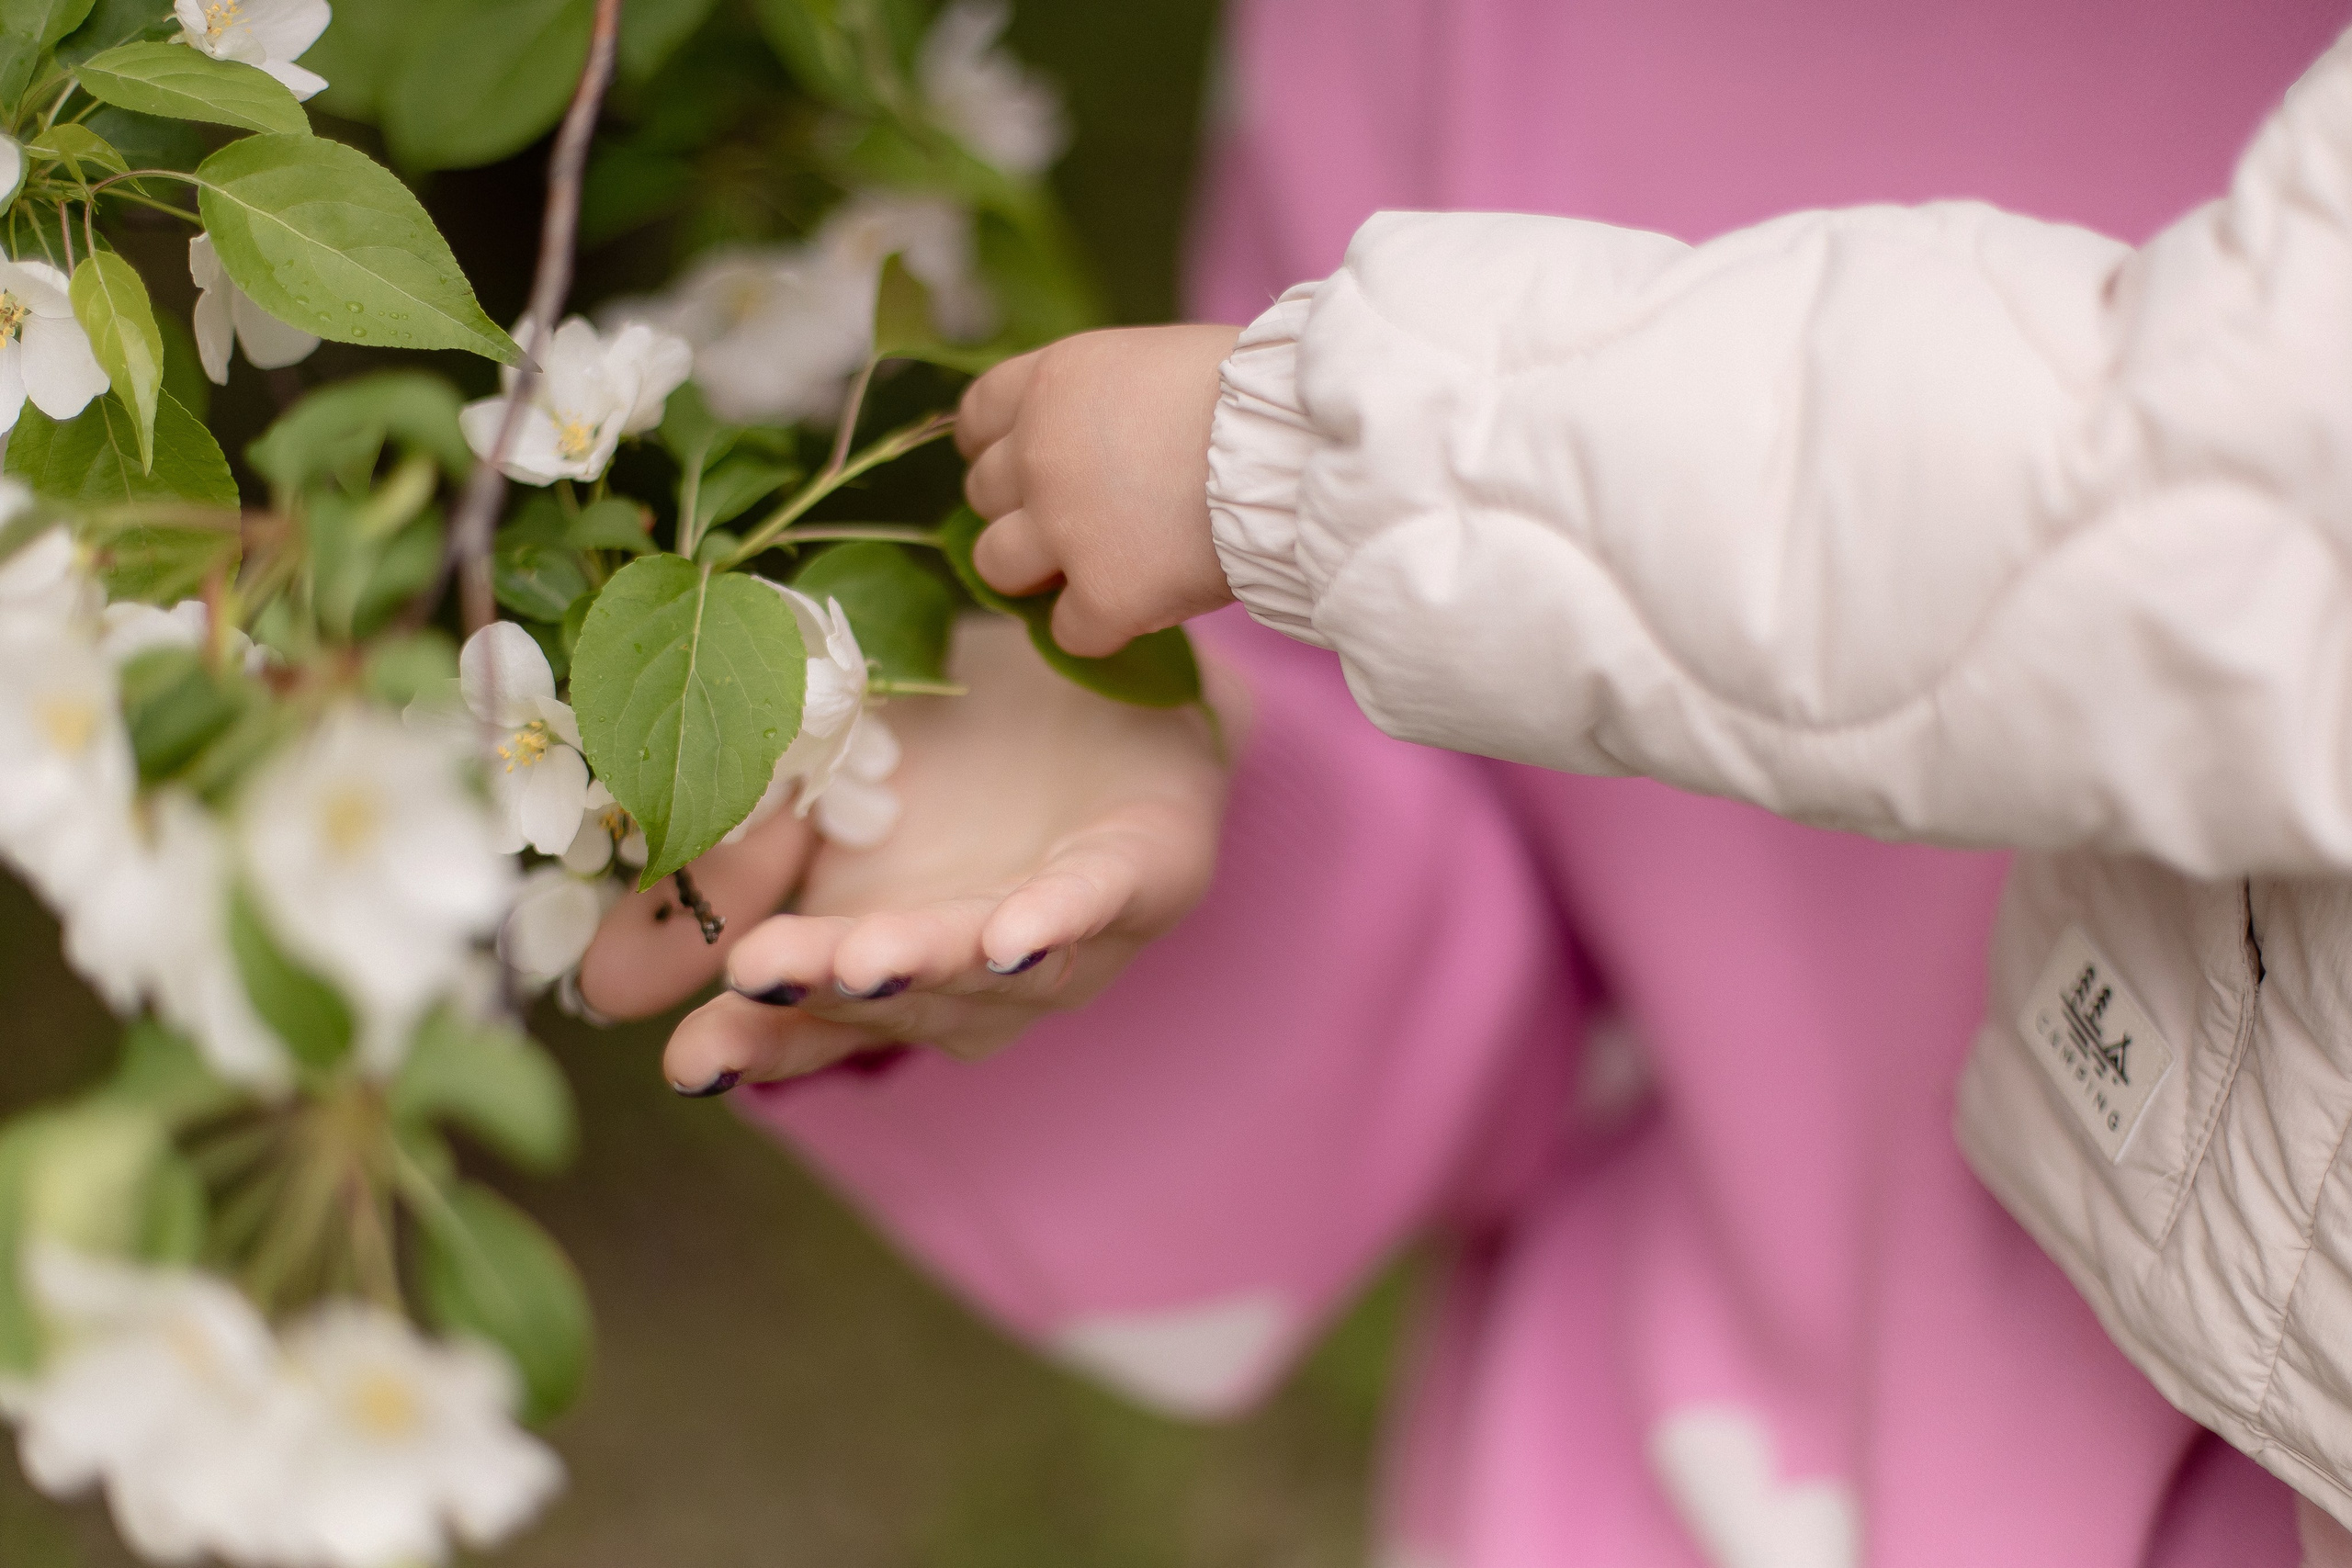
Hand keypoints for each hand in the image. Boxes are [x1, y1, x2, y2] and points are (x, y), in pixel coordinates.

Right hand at [575, 615, 1239, 1092]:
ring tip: (860, 957)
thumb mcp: (813, 781)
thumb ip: (727, 872)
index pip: (816, 1026)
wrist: (1106, 665)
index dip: (757, 1046)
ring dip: (928, 965)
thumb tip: (601, 986)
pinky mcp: (1152, 871)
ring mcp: (1074, 932)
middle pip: (899, 1000)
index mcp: (891, 962)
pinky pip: (1102, 905)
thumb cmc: (958, 738)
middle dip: (828, 993)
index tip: (689, 1062)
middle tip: (757, 978)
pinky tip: (1012, 934)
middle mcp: (979, 973)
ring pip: (994, 973)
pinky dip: (1058, 919)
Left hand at [956, 324, 1241, 655]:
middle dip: (1021, 511)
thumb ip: (1100, 402)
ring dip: (1037, 576)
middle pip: (982, 496)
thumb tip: (1094, 438)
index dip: (996, 449)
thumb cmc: (1252, 394)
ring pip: (997, 568)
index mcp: (1051, 382)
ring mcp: (1064, 528)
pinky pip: (1068, 632)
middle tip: (1078, 524)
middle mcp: (1039, 453)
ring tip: (1092, 573)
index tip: (1025, 470)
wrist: (1296, 448)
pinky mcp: (1105, 595)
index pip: (976, 419)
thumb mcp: (1154, 364)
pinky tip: (1138, 609)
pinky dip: (1099, 628)